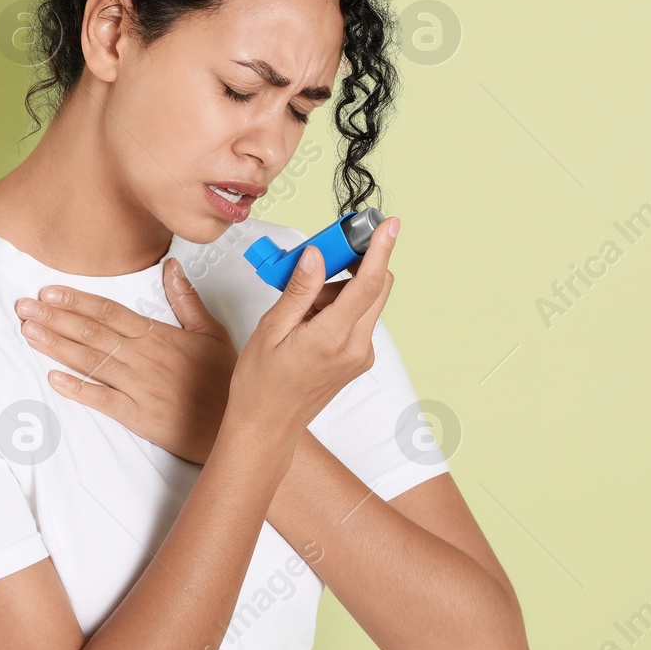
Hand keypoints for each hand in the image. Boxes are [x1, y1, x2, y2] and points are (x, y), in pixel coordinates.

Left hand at [13, 258, 237, 463]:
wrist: (236, 423)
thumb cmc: (224, 379)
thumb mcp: (211, 332)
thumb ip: (186, 300)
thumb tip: (172, 266)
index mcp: (158, 336)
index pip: (110, 313)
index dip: (78, 301)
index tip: (50, 291)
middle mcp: (143, 358)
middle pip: (92, 333)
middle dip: (55, 318)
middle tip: (24, 307)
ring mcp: (139, 387)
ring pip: (91, 362)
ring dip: (57, 346)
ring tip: (29, 332)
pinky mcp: (138, 415)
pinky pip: (102, 400)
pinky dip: (77, 389)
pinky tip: (53, 378)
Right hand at [224, 215, 399, 449]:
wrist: (267, 425)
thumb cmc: (261, 383)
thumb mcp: (272, 328)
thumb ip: (299, 289)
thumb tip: (316, 255)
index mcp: (333, 338)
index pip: (367, 284)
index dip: (380, 249)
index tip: (389, 225)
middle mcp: (355, 348)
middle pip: (374, 288)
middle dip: (352, 265)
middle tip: (320, 257)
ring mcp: (360, 355)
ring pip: (364, 302)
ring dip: (338, 290)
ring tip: (299, 305)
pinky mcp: (357, 359)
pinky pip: (356, 319)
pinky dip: (336, 307)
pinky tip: (307, 319)